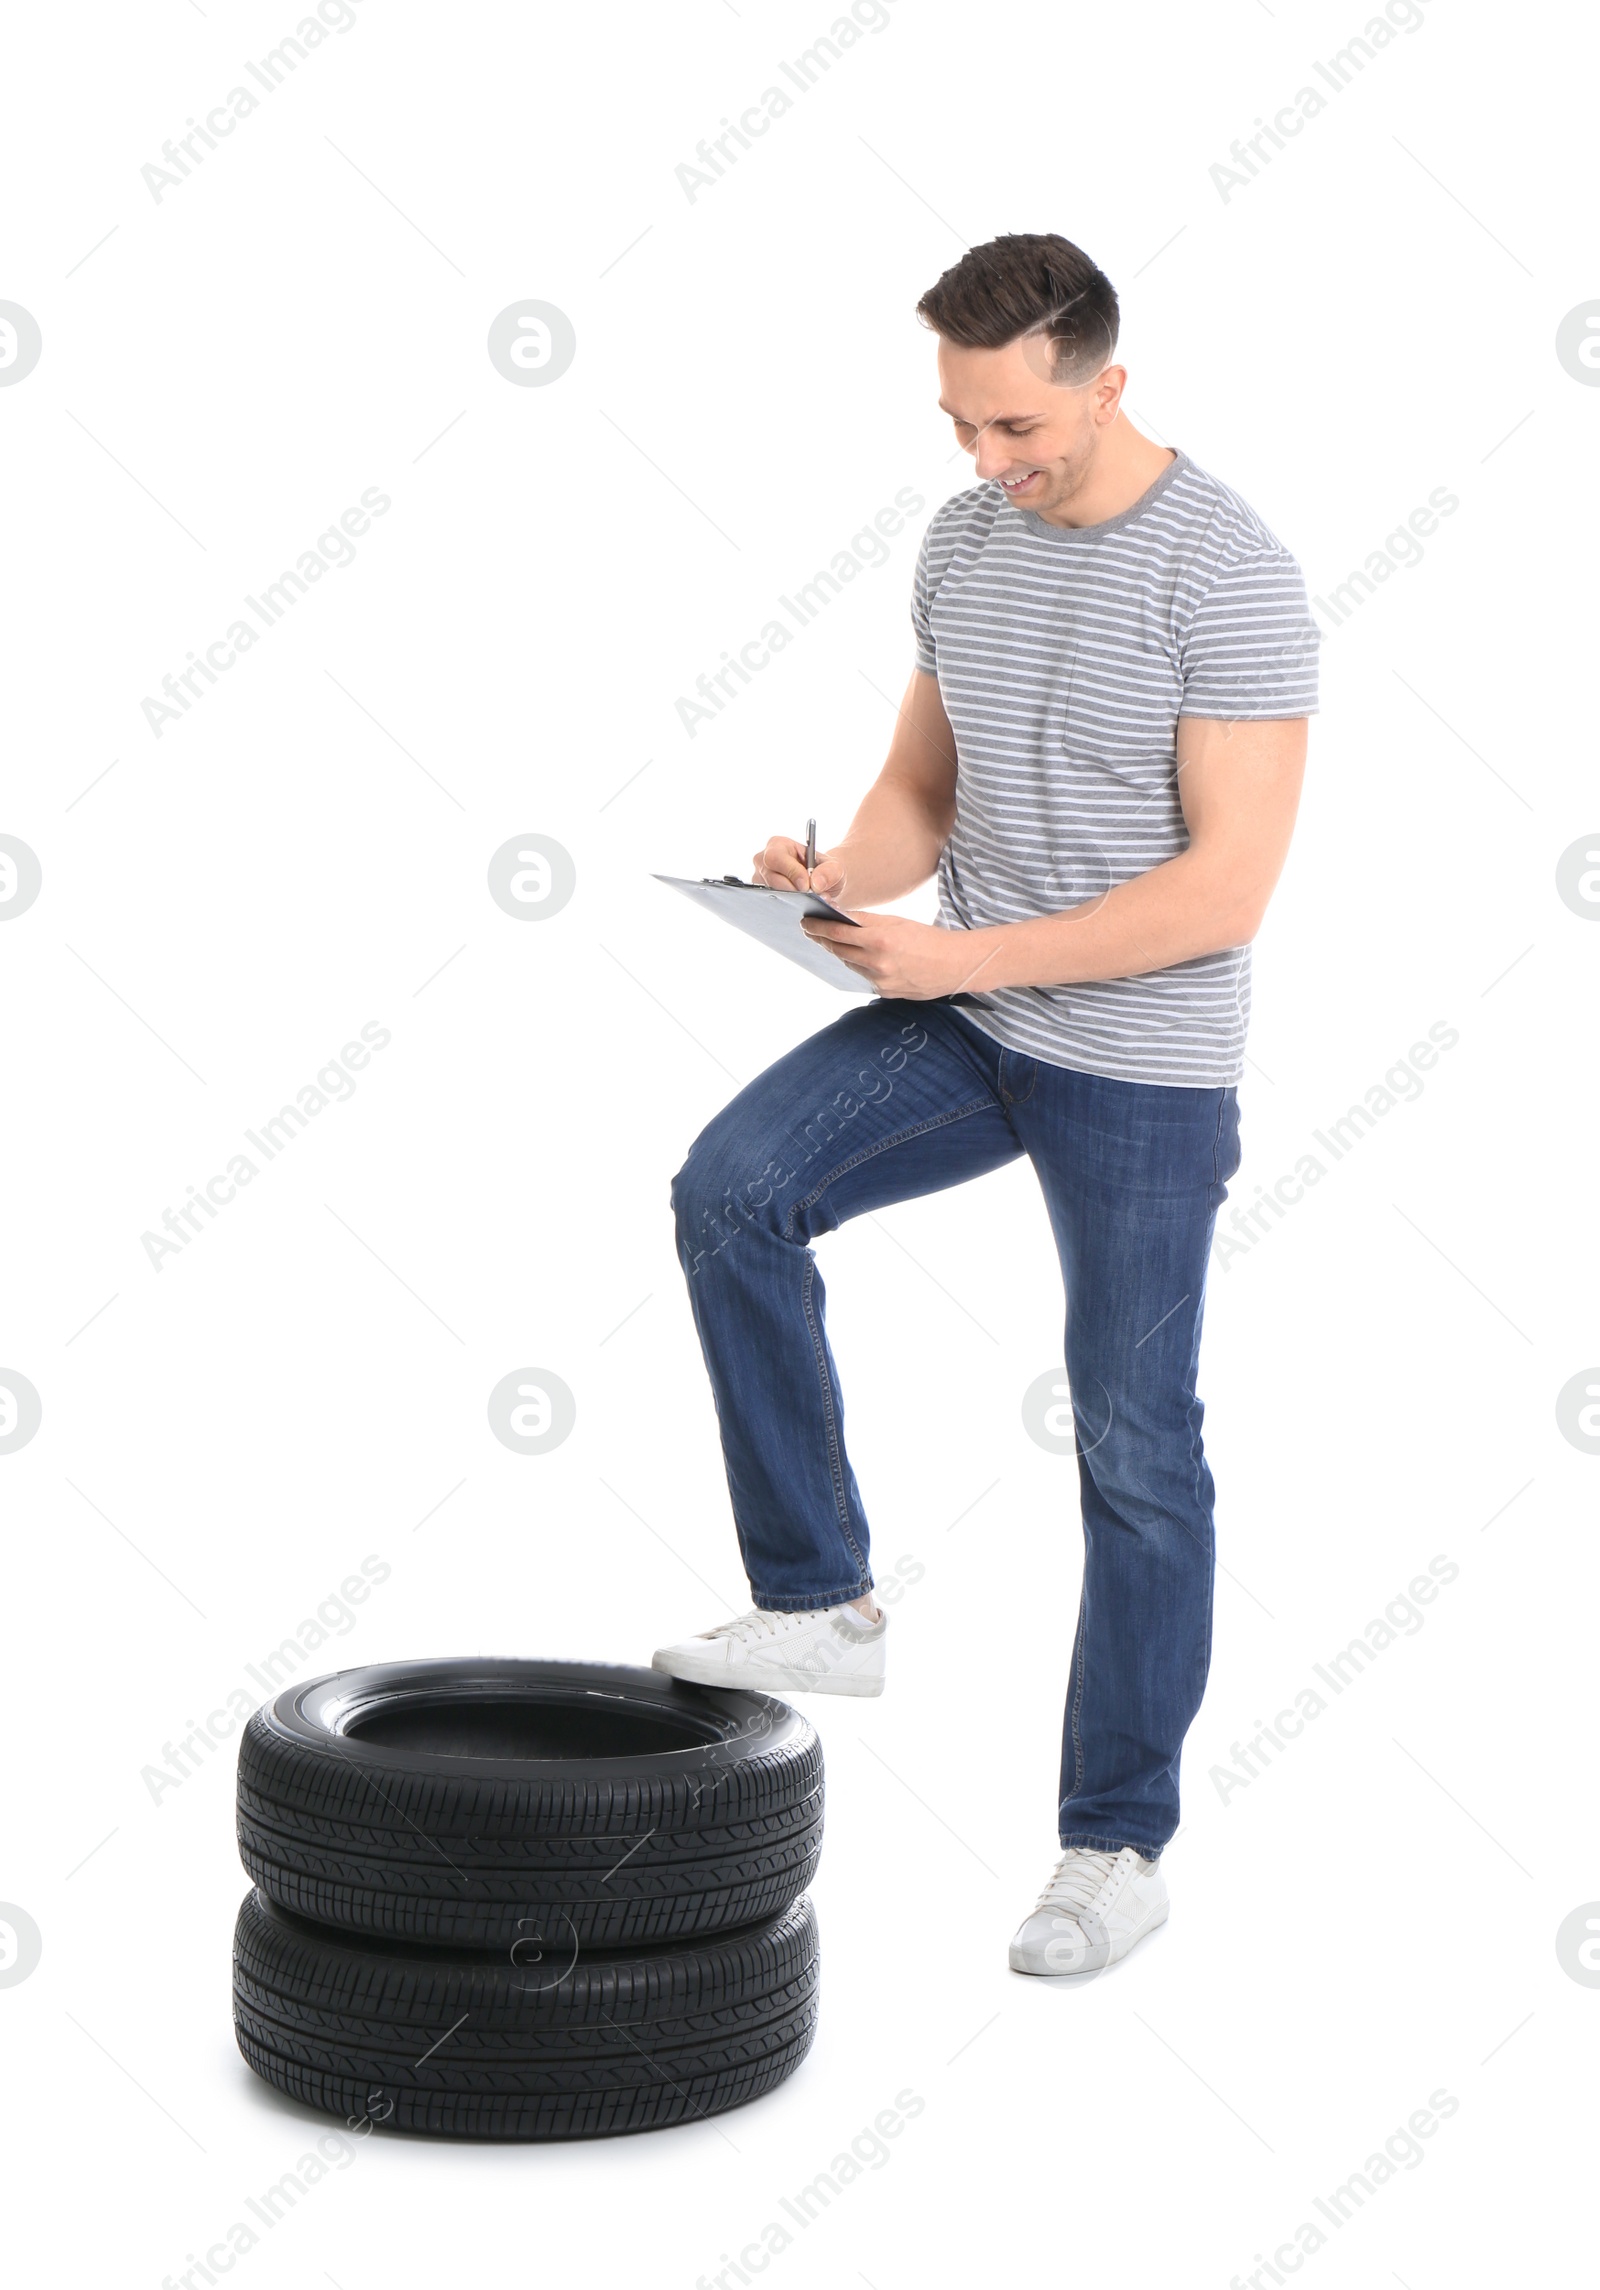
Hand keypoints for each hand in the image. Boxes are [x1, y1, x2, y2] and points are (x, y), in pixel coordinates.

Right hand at [751, 836, 846, 898]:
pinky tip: (803, 907)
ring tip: (811, 902)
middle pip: (771, 878)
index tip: (806, 885)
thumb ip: (830, 872)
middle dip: (793, 890)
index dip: (791, 872)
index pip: (776, 857)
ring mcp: (760, 881)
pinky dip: (789, 908)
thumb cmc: (824, 871)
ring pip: (770, 894)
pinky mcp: (762, 897)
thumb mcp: (835, 868)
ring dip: (792, 901)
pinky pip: (771, 905)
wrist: (822, 886)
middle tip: (812, 898)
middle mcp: (763, 862)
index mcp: (777, 845)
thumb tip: (815, 884)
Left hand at [800, 910, 999, 999]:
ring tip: (830, 942)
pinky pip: (864, 977)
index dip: (819, 927)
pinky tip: (855, 957)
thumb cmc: (928, 939)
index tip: (806, 922)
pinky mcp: (886, 993)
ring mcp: (881, 981)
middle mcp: (878, 963)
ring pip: (850, 964)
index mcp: (881, 941)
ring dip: (839, 953)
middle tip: (811, 930)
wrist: (956, 965)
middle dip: (823, 940)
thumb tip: (840, 916)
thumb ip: (867, 921)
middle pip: (839, 950)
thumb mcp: (897, 922)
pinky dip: (858, 966)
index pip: (839, 933)